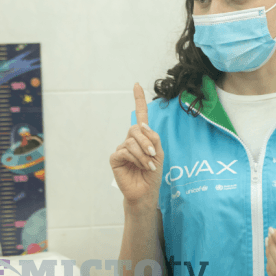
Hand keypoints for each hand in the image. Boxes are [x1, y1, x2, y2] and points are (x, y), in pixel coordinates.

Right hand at [109, 83, 164, 208]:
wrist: (146, 190)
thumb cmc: (153, 172)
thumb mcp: (159, 152)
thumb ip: (153, 137)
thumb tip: (141, 126)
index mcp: (142, 136)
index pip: (140, 114)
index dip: (138, 99)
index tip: (137, 85)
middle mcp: (131, 140)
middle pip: (136, 129)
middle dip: (146, 141)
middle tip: (153, 154)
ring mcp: (122, 148)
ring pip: (131, 141)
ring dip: (143, 154)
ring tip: (149, 165)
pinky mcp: (115, 158)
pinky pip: (125, 151)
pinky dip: (136, 159)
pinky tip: (141, 167)